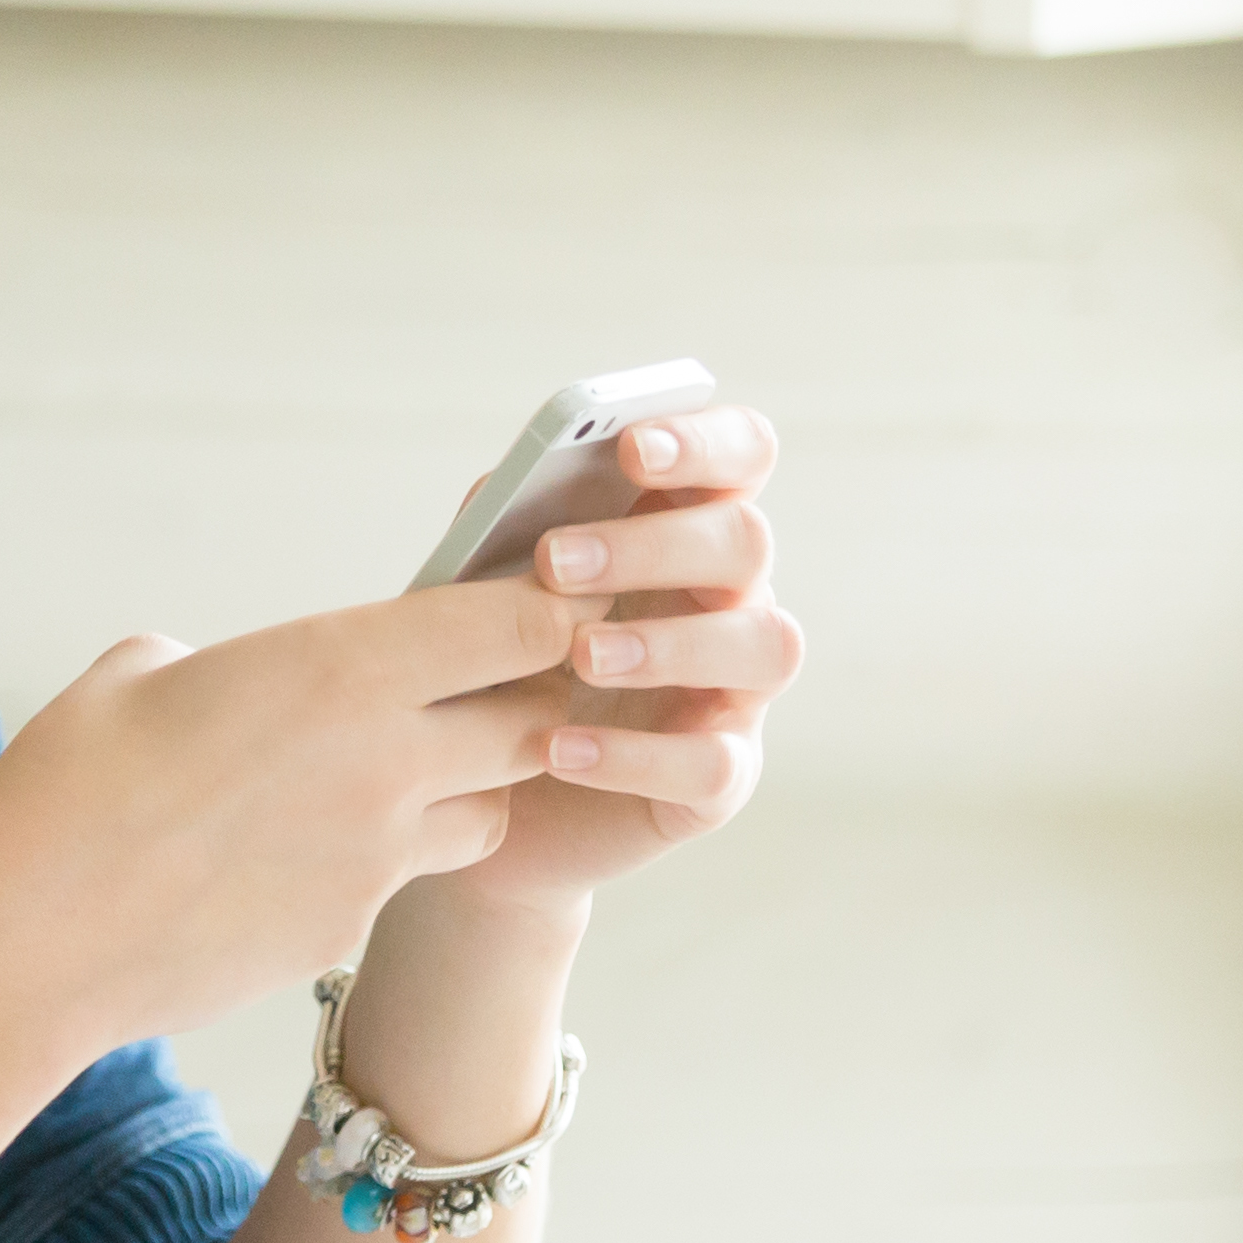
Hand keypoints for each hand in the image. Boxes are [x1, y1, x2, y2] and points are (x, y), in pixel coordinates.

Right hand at [0, 580, 578, 1055]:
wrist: (29, 937)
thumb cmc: (67, 785)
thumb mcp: (141, 673)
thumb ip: (228, 665)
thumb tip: (226, 676)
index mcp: (337, 666)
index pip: (518, 626)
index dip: (552, 610)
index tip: (549, 598)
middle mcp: (382, 760)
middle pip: (536, 723)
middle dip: (532, 701)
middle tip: (495, 685)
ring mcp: (375, 857)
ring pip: (490, 813)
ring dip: (471, 787)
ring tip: (400, 773)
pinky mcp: (347, 931)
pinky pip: (403, 882)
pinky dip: (382, 862)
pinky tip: (304, 853)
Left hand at [430, 403, 797, 914]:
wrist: (476, 800)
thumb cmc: (498, 668)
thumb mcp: (487, 590)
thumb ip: (505, 531)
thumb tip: (512, 487)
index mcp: (684, 530)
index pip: (740, 456)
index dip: (703, 442)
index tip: (631, 449)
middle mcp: (731, 602)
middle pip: (746, 543)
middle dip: (654, 545)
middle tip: (557, 564)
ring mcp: (735, 693)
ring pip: (765, 645)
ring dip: (669, 643)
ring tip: (580, 658)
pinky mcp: (718, 782)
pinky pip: (713, 764)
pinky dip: (638, 755)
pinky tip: (560, 748)